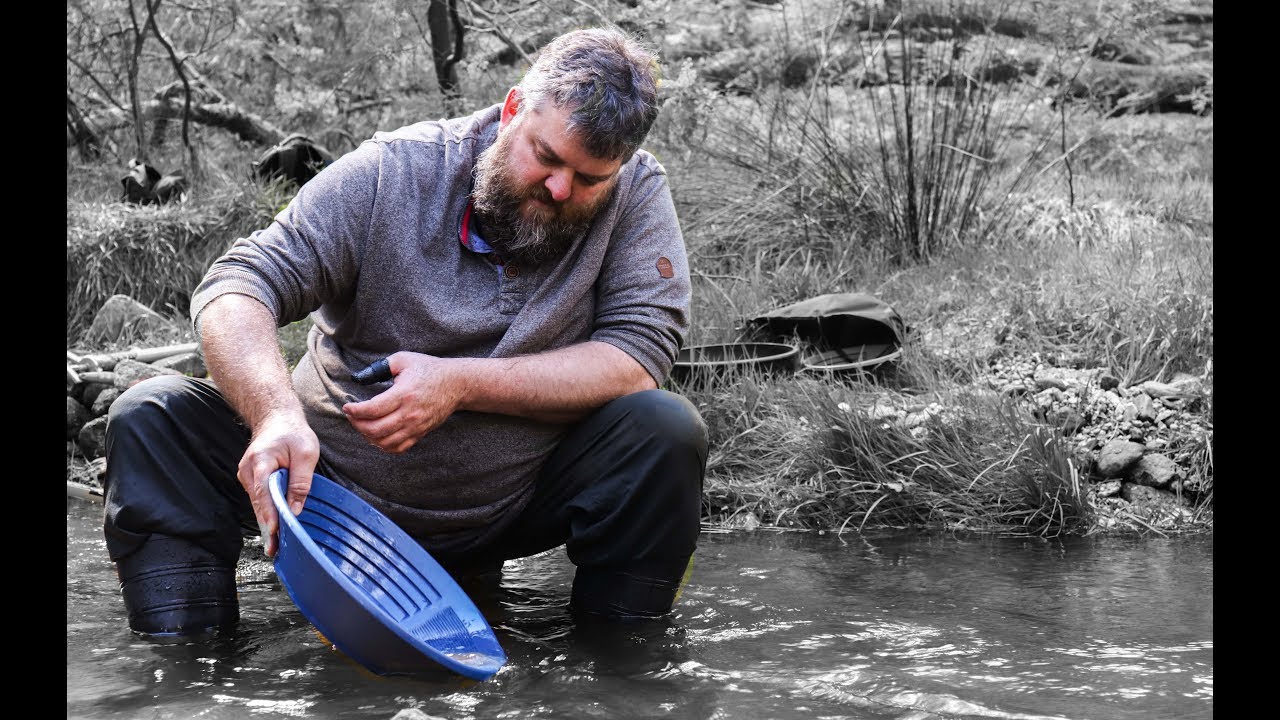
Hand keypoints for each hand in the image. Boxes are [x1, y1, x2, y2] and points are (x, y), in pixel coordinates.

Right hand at [237, 410, 319, 556]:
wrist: (276, 418)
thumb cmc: (293, 433)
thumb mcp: (306, 453)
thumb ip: (300, 481)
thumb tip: (295, 509)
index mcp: (260, 461)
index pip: (263, 493)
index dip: (269, 514)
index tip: (274, 532)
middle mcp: (248, 471)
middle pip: (259, 504)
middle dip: (268, 527)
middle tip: (275, 550)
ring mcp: (247, 476)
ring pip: (258, 504)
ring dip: (268, 522)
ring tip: (276, 546)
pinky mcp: (252, 480)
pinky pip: (260, 500)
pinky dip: (268, 513)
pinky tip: (276, 528)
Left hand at [342, 351, 466, 452]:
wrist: (457, 384)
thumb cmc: (428, 369)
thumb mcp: (403, 359)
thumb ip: (379, 367)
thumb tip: (358, 377)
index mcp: (404, 394)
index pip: (372, 409)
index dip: (354, 411)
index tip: (347, 407)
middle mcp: (410, 413)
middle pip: (375, 429)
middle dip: (357, 424)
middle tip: (352, 415)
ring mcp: (416, 426)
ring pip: (384, 442)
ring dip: (368, 436)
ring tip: (362, 425)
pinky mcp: (420, 433)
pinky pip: (398, 448)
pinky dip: (383, 445)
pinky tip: (377, 435)